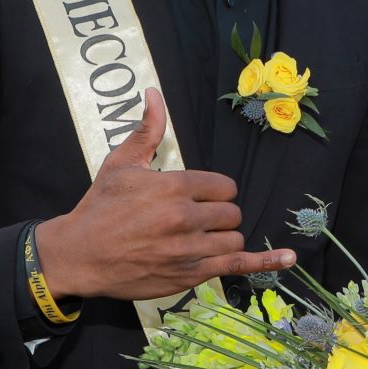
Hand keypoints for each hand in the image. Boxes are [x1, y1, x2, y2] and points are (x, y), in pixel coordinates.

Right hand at [31, 88, 294, 300]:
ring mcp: (190, 249)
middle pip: (232, 213)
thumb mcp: (121, 164)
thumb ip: (148, 130)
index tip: (197, 197)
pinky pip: (238, 265)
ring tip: (198, 238)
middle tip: (194, 218)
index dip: (214, 192)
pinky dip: (266, 262)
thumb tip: (155, 94)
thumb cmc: (100, 207)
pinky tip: (288, 257)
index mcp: (174, 187)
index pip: (224, 186)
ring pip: (234, 238)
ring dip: (223, 237)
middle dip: (218, 214)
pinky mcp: (190, 274)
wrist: (79, 254)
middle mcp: (185, 218)